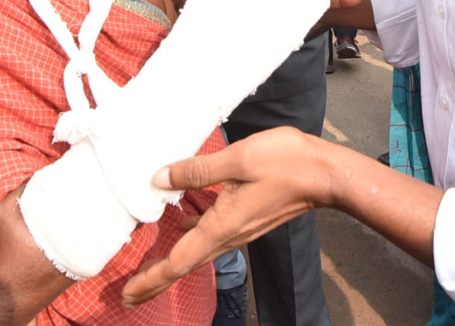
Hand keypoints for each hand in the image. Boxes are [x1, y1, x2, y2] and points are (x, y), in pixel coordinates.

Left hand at [122, 127, 330, 305]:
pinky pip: (209, 235)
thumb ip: (196, 170)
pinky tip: (179, 225)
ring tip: (148, 266)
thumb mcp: (237, 159)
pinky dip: (188, 239)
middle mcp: (228, 235)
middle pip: (184, 264)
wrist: (326, 174)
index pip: (179, 261)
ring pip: (196, 251)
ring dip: (170, 263)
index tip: (128, 293)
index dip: (152, 279)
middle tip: (127, 294)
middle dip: (155, 281)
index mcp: (222, 226)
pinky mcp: (244, 219)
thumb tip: (158, 179)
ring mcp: (238, 229)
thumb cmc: (285, 163)